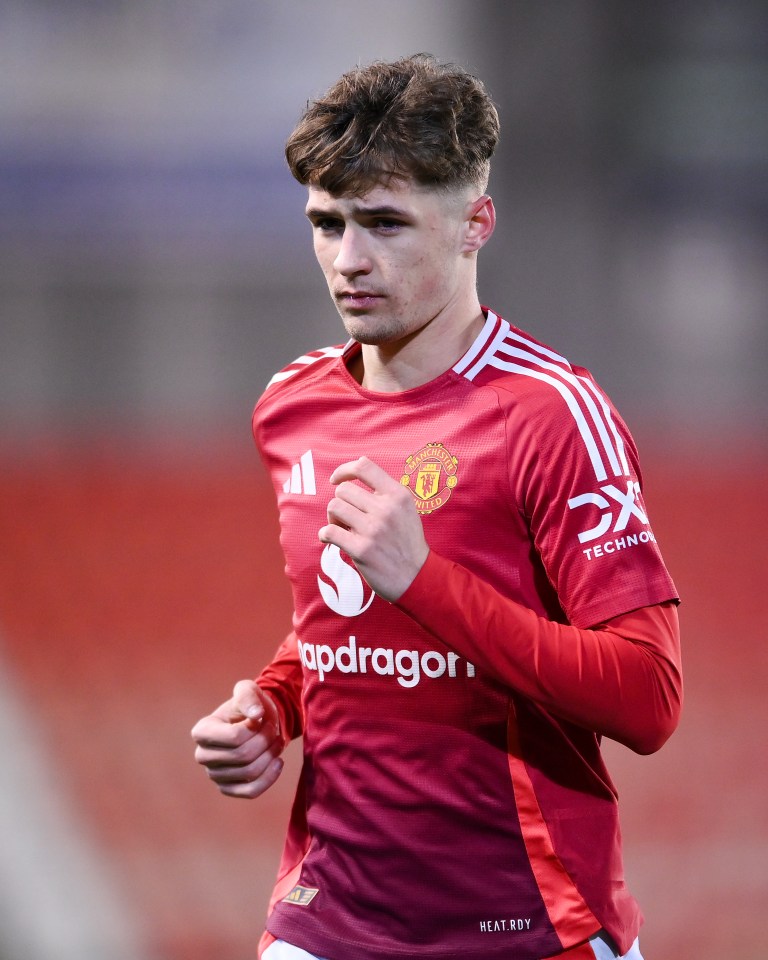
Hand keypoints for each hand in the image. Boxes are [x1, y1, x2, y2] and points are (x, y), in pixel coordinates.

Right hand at [191, 680, 284, 798]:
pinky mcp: (228, 788)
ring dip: (270, 756)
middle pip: (243, 756)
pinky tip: (278, 762)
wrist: (254, 723)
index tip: (263, 719)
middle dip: (266, 742)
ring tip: (277, 742)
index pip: (234, 738)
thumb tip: (256, 715)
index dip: (256, 729)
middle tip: (274, 731)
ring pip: (249, 773)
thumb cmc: (248, 705)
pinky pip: (251, 792)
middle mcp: (202, 755)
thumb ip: (249, 696)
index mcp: (202, 731)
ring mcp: (214, 774)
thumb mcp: (248, 691)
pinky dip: (269, 778)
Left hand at [319, 456, 428, 601]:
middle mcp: (386, 509)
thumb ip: (385, 493)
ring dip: (333, 518)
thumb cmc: (407, 542)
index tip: (337, 480)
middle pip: (343, 490)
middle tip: (346, 517)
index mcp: (398, 495)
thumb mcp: (406, 509)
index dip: (344, 470)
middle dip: (340, 502)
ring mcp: (373, 529)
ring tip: (342, 528)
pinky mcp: (361, 550)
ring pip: (334, 507)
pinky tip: (331, 539)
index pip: (364, 466)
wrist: (418, 577)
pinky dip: (325, 534)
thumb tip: (350, 480)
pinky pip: (329, 531)